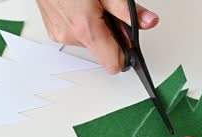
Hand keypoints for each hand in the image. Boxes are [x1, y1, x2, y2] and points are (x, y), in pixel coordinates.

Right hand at [36, 0, 158, 73]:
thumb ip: (127, 11)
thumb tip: (148, 22)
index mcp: (86, 28)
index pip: (113, 64)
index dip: (125, 53)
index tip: (128, 40)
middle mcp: (71, 36)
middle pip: (102, 52)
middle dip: (110, 35)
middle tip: (107, 12)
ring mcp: (60, 35)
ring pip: (89, 43)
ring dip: (94, 29)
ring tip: (90, 7)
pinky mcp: (53, 31)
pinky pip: (76, 36)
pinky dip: (81, 25)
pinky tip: (79, 8)